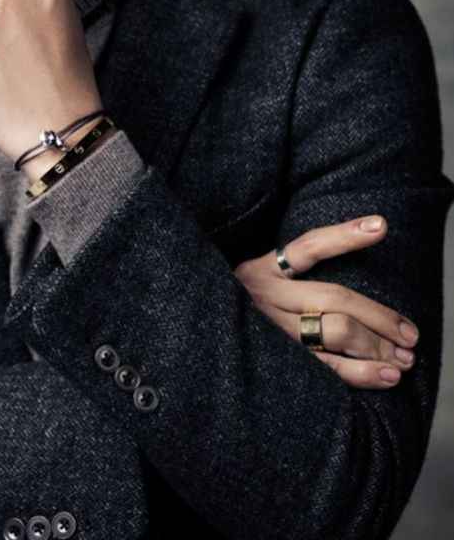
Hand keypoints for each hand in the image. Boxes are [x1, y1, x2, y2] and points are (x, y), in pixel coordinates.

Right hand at [233, 216, 419, 388]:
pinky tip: (384, 376)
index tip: (381, 225)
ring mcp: (270, 330)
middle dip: (379, 316)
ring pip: (334, 332)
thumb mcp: (252, 280)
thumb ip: (289, 272)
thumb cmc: (235, 310)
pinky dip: (359, 373)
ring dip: (376, 345)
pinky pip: (324, 368)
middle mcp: (265, 295)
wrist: (190, 341)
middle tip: (410, 333)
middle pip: (333, 297)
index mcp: (261, 269)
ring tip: (404, 358)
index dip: (345, 235)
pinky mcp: (276, 362)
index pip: (308, 246)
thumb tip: (348, 282)